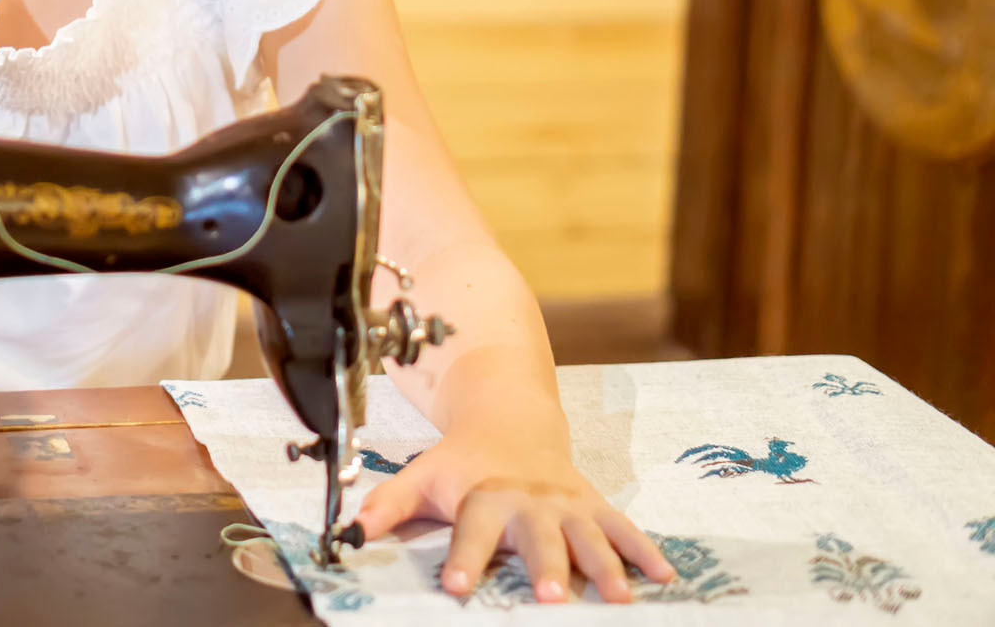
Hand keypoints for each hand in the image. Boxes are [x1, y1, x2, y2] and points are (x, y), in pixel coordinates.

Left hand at [353, 428, 674, 603]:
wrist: (509, 418)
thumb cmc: (461, 462)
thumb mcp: (421, 476)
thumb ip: (388, 504)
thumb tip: (350, 533)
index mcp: (483, 496)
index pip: (471, 529)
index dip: (465, 558)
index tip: (457, 588)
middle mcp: (528, 501)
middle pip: (538, 536)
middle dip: (547, 567)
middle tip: (552, 599)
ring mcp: (566, 504)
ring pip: (588, 535)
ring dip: (605, 565)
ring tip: (621, 598)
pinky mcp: (593, 506)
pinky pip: (623, 528)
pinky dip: (645, 550)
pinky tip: (667, 577)